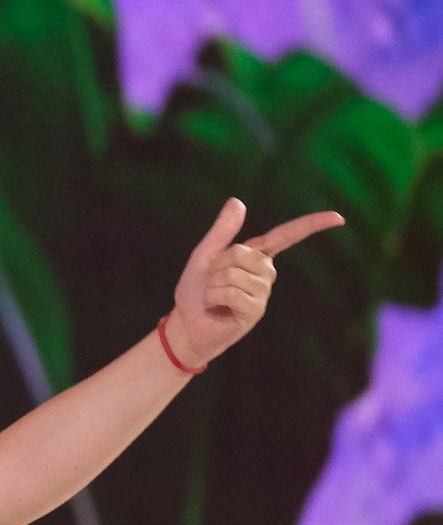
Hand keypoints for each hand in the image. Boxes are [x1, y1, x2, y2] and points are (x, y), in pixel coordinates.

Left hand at [164, 198, 344, 367]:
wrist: (187, 324)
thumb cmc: (196, 290)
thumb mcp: (205, 255)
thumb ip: (222, 230)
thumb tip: (238, 200)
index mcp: (256, 255)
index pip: (286, 236)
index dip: (310, 225)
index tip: (338, 217)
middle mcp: (265, 272)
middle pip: (241, 253)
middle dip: (217, 265)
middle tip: (211, 281)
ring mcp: (263, 293)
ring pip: (235, 273)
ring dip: (213, 284)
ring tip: (213, 296)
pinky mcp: (256, 311)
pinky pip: (233, 292)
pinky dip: (215, 297)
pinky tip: (217, 307)